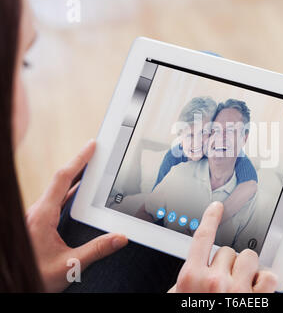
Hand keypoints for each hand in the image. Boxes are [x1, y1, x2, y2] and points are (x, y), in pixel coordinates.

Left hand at [26, 139, 127, 291]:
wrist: (15, 283)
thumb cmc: (34, 274)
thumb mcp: (69, 264)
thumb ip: (97, 250)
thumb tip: (120, 238)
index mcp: (42, 216)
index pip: (63, 179)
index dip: (79, 160)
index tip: (91, 146)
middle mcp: (37, 212)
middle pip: (61, 180)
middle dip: (79, 164)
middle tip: (96, 152)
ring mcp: (37, 217)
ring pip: (57, 190)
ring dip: (74, 177)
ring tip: (91, 169)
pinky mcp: (38, 223)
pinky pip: (55, 200)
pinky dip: (70, 191)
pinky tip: (80, 195)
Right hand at [169, 202, 276, 292]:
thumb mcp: (177, 299)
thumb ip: (185, 281)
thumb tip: (196, 267)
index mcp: (191, 279)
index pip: (203, 237)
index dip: (210, 218)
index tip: (217, 207)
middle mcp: (215, 282)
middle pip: (228, 250)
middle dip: (227, 263)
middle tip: (223, 281)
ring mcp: (238, 292)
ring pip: (249, 258)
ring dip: (246, 269)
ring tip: (241, 285)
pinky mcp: (258, 302)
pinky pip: (270, 275)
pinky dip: (266, 279)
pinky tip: (257, 288)